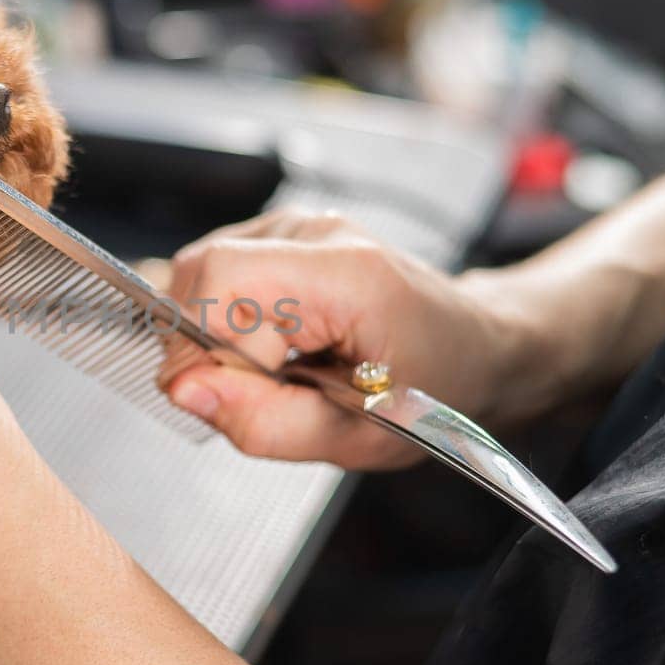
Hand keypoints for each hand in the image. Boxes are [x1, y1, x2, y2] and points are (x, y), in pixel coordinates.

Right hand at [162, 209, 546, 469]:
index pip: (222, 277)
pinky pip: (217, 276)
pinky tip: (273, 347)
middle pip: (201, 272)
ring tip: (276, 369)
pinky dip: (227, 322)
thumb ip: (267, 421)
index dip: (201, 345)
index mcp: (346, 271)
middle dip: (206, 347)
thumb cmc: (438, 390)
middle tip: (259, 390)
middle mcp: (317, 232)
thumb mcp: (361, 437)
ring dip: (217, 336)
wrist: (478, 349)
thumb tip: (185, 392)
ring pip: (200, 275)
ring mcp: (297, 227)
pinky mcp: (282, 237)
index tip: (225, 396)